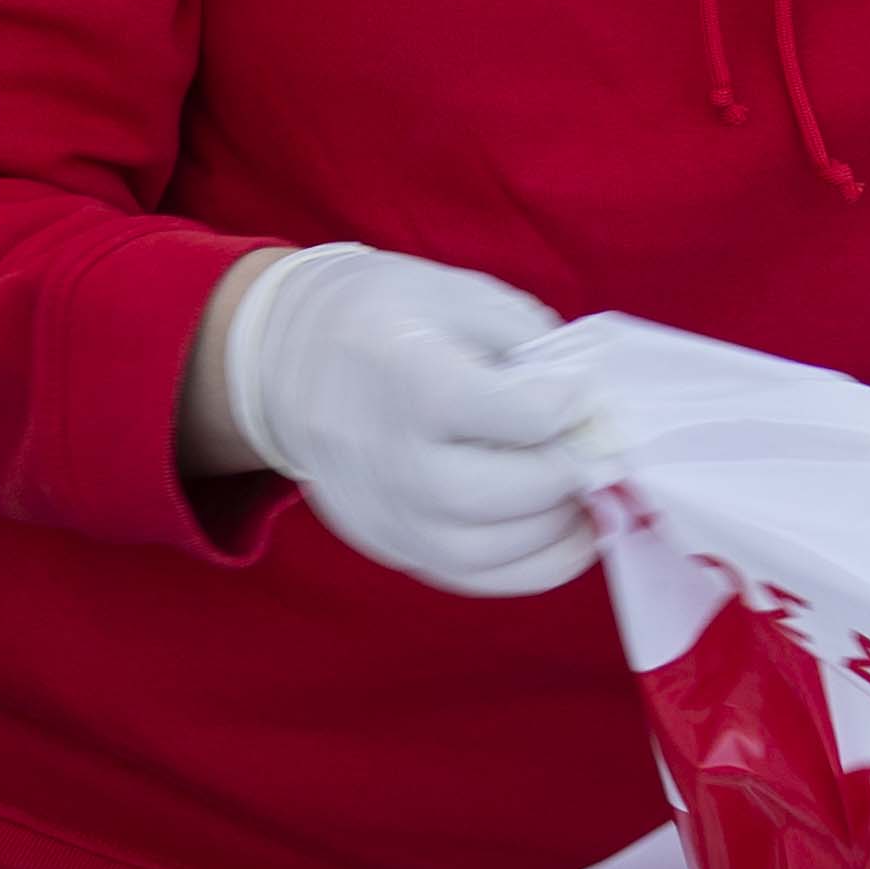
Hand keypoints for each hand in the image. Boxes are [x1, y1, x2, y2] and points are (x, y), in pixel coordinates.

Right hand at [194, 242, 605, 596]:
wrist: (280, 358)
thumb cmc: (379, 317)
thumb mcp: (454, 291)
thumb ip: (531, 340)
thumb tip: (589, 402)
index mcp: (408, 377)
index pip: (520, 414)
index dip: (569, 403)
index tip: (575, 391)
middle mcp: (389, 456)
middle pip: (509, 493)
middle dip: (569, 472)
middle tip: (588, 448)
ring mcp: (383, 510)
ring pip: (495, 550)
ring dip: (560, 527)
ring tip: (581, 491)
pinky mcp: (386, 542)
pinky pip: (474, 577)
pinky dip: (534, 564)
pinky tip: (561, 529)